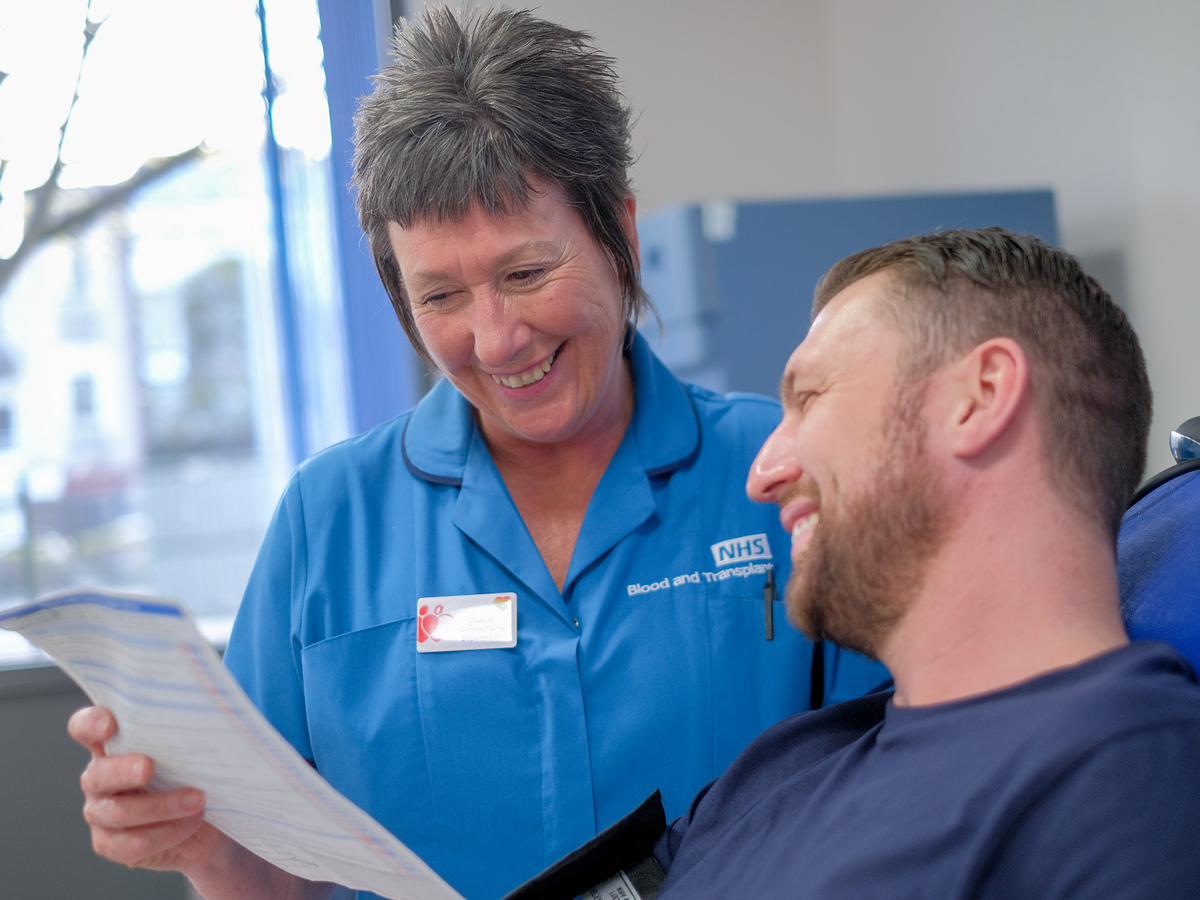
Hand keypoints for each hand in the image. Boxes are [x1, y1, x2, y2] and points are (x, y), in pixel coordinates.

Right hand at [69, 706, 222, 873]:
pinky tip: (189, 824)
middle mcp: (100, 778)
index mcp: (113, 746)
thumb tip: (201, 723)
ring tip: (197, 801)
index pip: (85, 728)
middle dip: (124, 770)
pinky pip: (131, 844)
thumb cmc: (194, 778)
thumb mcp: (190, 754)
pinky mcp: (111, 844)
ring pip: (118, 812)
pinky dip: (166, 833)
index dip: (90, 724)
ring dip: (163, 806)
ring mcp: (101, 812)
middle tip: (150, 767)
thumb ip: (181, 738)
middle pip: (98, 773)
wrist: (207, 823)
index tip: (110, 725)